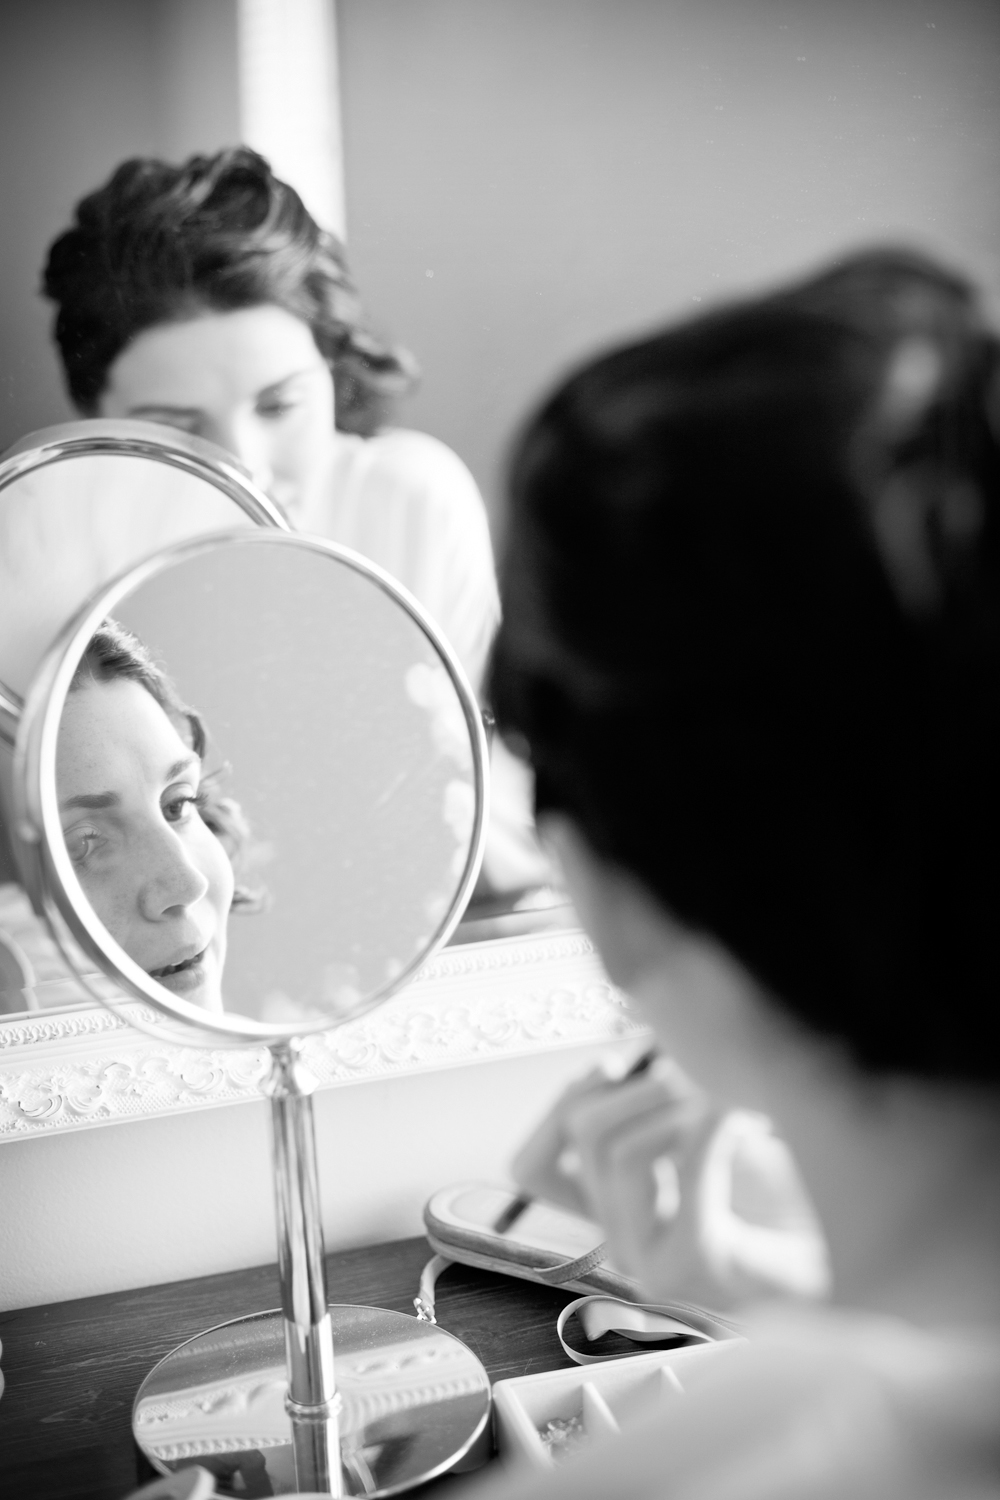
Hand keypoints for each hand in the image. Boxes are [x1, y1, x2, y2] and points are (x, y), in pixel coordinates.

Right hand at [512, 1055, 829, 1308]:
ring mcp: (654, 1264)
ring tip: (726, 1094)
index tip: (618, 1068)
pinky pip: (684, 1162)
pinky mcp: (701, 1265)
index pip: (532, 1167)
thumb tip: (628, 1025)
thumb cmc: (793, 1188)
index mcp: (615, 1212)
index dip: (565, 1103)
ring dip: (675, 1101)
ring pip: (617, 1152)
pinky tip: (750, 1113)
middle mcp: (622, 1243)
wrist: (867, 1258)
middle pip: (581, 1134)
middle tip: (694, 1070)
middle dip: (638, 1082)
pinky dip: (715, 1118)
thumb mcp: (705, 1126)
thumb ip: (657, 1092)